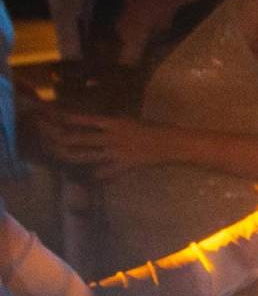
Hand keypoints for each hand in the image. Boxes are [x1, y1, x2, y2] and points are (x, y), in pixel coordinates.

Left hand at [41, 111, 161, 177]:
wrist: (170, 143)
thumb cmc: (152, 128)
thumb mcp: (129, 121)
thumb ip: (111, 124)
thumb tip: (96, 125)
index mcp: (114, 123)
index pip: (85, 120)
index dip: (68, 119)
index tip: (54, 117)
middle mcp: (111, 137)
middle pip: (81, 138)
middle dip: (63, 138)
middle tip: (50, 138)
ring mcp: (116, 153)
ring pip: (88, 156)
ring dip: (72, 156)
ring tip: (60, 155)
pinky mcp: (123, 166)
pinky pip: (105, 172)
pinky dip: (96, 175)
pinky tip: (89, 178)